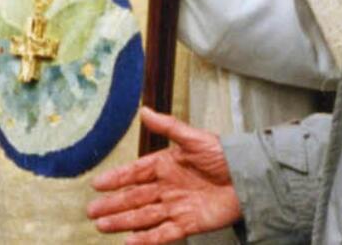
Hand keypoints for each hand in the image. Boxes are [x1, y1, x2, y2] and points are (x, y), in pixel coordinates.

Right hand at [87, 108, 239, 243]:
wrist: (250, 177)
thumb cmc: (223, 154)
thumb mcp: (194, 138)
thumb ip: (168, 126)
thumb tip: (144, 110)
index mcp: (165, 165)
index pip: (135, 172)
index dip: (116, 178)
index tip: (96, 184)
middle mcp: (166, 187)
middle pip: (134, 197)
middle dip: (112, 205)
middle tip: (92, 212)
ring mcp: (176, 207)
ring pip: (143, 216)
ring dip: (123, 222)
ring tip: (102, 227)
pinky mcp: (189, 224)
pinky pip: (164, 233)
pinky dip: (147, 239)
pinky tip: (130, 242)